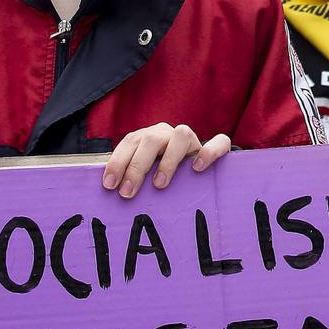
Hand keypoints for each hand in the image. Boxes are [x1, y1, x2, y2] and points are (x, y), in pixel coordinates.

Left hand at [101, 123, 231, 197]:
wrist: (199, 171)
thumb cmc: (161, 178)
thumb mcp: (144, 176)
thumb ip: (130, 177)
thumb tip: (109, 193)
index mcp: (148, 137)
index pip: (130, 142)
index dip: (118, 161)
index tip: (109, 185)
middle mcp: (168, 134)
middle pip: (150, 139)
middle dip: (136, 166)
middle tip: (127, 193)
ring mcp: (192, 139)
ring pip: (181, 135)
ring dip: (167, 160)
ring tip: (159, 184)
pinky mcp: (217, 148)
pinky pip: (218, 142)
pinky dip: (209, 152)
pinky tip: (197, 168)